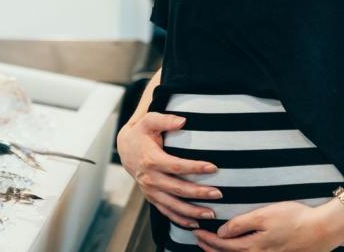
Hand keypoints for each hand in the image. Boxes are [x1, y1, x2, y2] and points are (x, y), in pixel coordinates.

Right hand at [117, 112, 221, 227]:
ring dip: (192, 211)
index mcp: (151, 160)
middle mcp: (150, 178)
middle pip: (178, 188)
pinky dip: (180, 219)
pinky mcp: (151, 197)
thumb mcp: (149, 121)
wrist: (124, 149)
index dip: (195, 168)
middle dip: (199, 192)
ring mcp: (150, 190)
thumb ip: (165, 120)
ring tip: (211, 213)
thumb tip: (183, 120)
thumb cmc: (140, 133)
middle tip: (218, 193)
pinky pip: (166, 211)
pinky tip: (195, 223)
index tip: (214, 168)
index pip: (176, 166)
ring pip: (173, 205)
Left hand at [191, 201, 343, 251]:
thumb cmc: (294, 218)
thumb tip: (221, 232)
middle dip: (212, 248)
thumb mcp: (264, 215)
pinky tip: (238, 250)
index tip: (197, 233)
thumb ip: (241, 224)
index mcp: (253, 246)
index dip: (208, 240)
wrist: (322, 230)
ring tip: (211, 247)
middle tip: (199, 240)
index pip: (223, 245)